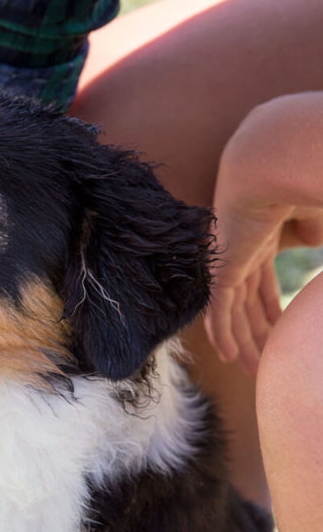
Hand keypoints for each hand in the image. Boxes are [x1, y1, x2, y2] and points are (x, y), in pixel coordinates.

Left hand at [204, 94, 322, 374]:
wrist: (272, 162)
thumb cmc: (301, 181)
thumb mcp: (317, 219)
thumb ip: (314, 237)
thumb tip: (313, 260)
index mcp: (260, 240)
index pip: (261, 285)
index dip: (269, 311)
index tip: (281, 334)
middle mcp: (240, 252)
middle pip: (244, 304)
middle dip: (254, 334)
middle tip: (263, 363)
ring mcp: (228, 260)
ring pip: (231, 312)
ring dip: (241, 342)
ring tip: (250, 369)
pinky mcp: (221, 266)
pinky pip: (218, 308)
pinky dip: (222, 333)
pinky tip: (228, 355)